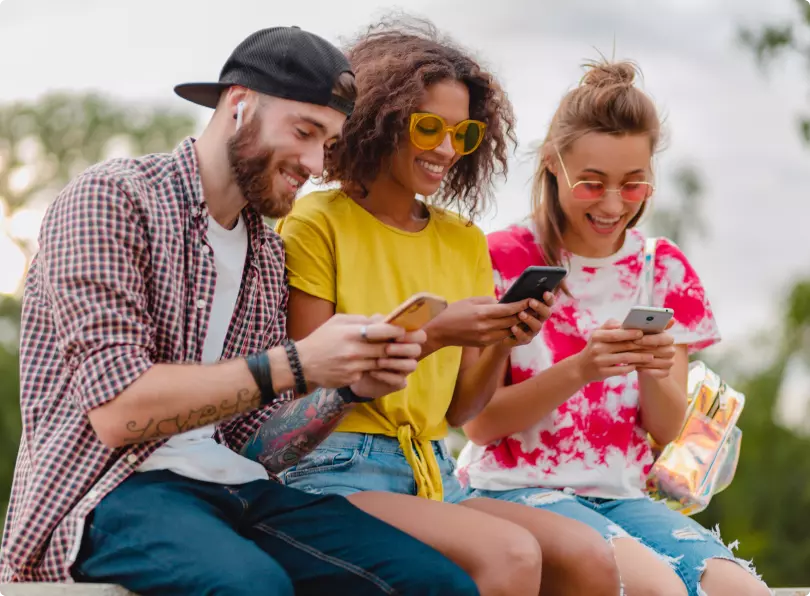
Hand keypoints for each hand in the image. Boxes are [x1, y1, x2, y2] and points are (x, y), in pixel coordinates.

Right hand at [295, 314, 422, 388]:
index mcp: (351, 334)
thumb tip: (382, 319)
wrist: (301, 365)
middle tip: (415, 343)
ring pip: (381, 364)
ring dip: (394, 360)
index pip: (381, 331)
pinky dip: (376, 370)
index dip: (397, 331)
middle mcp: (353, 351)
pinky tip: (383, 367)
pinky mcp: (352, 379)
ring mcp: (353, 367)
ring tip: (405, 356)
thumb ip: (360, 320)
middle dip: (402, 347)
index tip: (406, 330)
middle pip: (385, 350)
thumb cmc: (321, 339)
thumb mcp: (337, 322)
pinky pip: (370, 373)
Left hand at [350, 330, 425, 398]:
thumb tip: (385, 320)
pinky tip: (373, 372)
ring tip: (378, 361)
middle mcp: (408, 353)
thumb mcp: (368, 332)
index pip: (420, 335)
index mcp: (404, 338)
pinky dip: (386, 376)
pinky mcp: (398, 382)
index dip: (412, 335)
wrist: (353, 368)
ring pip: (412, 365)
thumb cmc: (364, 345)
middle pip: (417, 350)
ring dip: (395, 363)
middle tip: (387, 349)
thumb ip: (376, 323)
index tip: (397, 336)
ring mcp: (404, 369)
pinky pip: (400, 381)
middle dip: (403, 349)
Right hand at [426, 295, 553, 348]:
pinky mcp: (484, 343)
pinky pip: (501, 336)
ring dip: (517, 324)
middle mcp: (485, 326)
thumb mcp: (470, 301)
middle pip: (511, 320)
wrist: (439, 331)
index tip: (530, 300)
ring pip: (508, 330)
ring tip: (524, 316)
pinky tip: (512, 325)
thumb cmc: (453, 312)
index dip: (521, 305)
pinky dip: (507, 330)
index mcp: (482, 313)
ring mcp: (485, 337)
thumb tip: (503, 302)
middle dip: (522, 314)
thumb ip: (488, 300)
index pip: (508, 309)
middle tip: (533, 308)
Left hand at [504, 294, 554, 347]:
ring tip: (520, 314)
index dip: (549, 297)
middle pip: (546, 313)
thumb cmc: (508, 311)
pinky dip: (519, 332)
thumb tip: (521, 286)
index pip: (549, 302)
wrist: (500, 330)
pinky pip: (524, 337)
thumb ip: (519, 296)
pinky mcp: (525, 339)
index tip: (545, 292)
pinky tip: (513, 327)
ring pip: (537, 326)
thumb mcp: (513, 302)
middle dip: (540, 307)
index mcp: (539, 308)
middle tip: (531, 301)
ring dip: (529, 319)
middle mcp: (539, 319)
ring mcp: (533, 330)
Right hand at [572, 319, 653, 383]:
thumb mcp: (597, 334)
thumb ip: (610, 326)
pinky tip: (638, 366)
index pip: (616, 333)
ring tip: (651, 357)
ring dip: (640, 357)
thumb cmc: (594, 347)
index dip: (630, 333)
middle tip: (654, 345)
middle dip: (640, 345)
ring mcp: (600, 361)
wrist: (580, 368)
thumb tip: (626, 322)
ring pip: (625, 358)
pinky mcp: (603, 372)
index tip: (643, 332)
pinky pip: (621, 370)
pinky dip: (631, 367)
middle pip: (624, 345)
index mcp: (597, 336)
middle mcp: (597, 348)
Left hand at [633, 320, 675, 379]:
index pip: (664, 338)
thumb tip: (659, 319)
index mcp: (666, 337)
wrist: (638, 360)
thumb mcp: (638, 334)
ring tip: (631, 359)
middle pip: (664, 351)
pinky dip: (648, 371)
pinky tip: (637, 367)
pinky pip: (659, 373)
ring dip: (645, 361)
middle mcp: (671, 349)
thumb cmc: (637, 343)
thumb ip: (644, 326)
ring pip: (661, 362)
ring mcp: (670, 362)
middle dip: (645, 350)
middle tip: (630, 350)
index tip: (636, 340)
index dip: (650, 339)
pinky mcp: (666, 372)